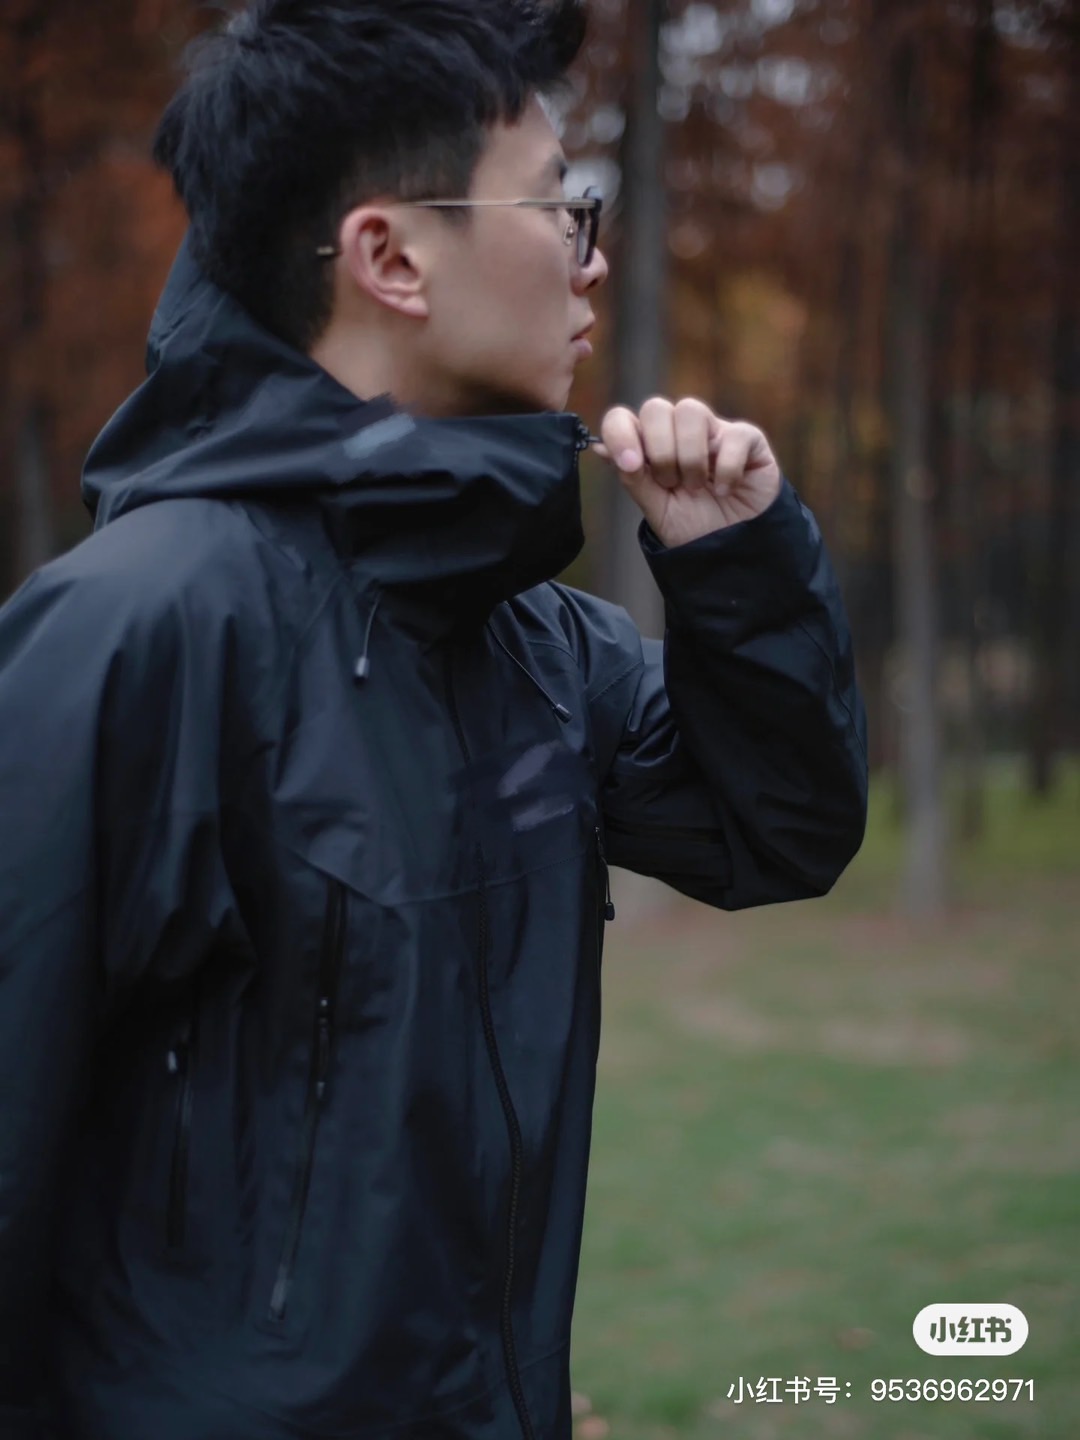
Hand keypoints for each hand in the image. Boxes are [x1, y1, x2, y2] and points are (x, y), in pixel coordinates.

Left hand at [595, 397, 781, 547]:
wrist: (732, 551)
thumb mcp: (656, 508)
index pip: (623, 418)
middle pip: (656, 407)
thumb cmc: (693, 528)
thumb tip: (599, 448)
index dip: (621, 434)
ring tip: (697, 488)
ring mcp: (713, 431)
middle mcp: (679, 431)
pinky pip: (733, 435)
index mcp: (650, 445)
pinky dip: (725, 468)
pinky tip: (725, 490)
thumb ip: (632, 478)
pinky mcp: (747, 439)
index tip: (631, 464)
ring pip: (691, 410)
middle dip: (660, 451)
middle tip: (671, 484)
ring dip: (690, 457)